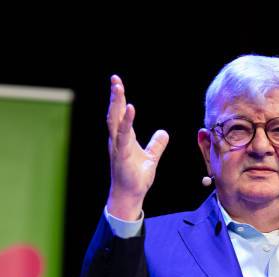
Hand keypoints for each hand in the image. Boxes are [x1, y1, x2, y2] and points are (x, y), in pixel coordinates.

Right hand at [106, 75, 168, 219]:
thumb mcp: (151, 158)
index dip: (119, 99)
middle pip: (114, 113)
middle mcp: (117, 140)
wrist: (131, 195)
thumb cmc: (137, 177)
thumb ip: (156, 144)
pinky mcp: (122, 155)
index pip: (121, 114)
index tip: (118, 83)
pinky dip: (126, 122)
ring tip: (118, 88)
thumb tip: (164, 133)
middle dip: (115, 96)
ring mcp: (118, 147)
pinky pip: (123, 136)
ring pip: (115, 121)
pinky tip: (130, 109)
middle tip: (114, 79)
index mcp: (124, 138)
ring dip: (116, 104)